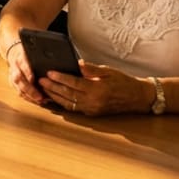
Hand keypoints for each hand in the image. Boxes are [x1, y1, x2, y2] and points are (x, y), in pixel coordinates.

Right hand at [4, 41, 48, 105]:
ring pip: (18, 87)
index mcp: (21, 57)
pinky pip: (19, 92)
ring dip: (29, 96)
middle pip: (19, 78)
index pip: (23, 63)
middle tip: (39, 96)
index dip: (27, 71)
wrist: (15, 53)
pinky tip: (37, 101)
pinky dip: (28, 98)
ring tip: (41, 101)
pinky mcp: (13, 83)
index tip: (33, 79)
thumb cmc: (29, 53)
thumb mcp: (34, 51)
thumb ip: (42, 56)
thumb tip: (57, 61)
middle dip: (29, 89)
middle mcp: (15, 67)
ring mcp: (12, 75)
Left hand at [37, 61, 153, 115]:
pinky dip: (62, 103)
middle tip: (40, 80)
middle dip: (52, 87)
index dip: (60, 78)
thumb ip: (90, 69)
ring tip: (43, 88)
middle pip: (68, 94)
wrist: (138, 97)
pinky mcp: (92, 114)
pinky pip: (74, 109)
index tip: (49, 72)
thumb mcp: (108, 71)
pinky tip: (54, 97)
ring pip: (68, 103)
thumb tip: (76, 64)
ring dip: (54, 96)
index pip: (74, 83)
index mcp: (98, 89)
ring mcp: (92, 109)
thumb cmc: (123, 82)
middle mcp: (93, 102)